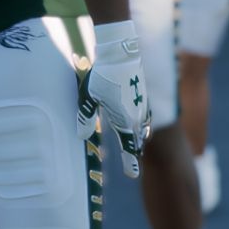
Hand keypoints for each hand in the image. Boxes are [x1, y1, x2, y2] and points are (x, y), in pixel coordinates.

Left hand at [77, 20, 150, 177]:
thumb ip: (86, 118)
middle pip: (138, 140)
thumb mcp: (89, 97)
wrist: (121, 53)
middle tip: (132, 164)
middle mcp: (137, 116)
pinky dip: (144, 125)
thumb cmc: (103, 75)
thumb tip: (81, 137)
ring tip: (137, 147)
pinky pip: (147, 117)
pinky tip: (142, 125)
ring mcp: (143, 106)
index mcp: (125, 120)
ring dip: (140, 139)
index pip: (129, 147)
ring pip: (144, 129)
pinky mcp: (144, 96)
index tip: (132, 175)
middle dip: (135, 152)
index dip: (130, 163)